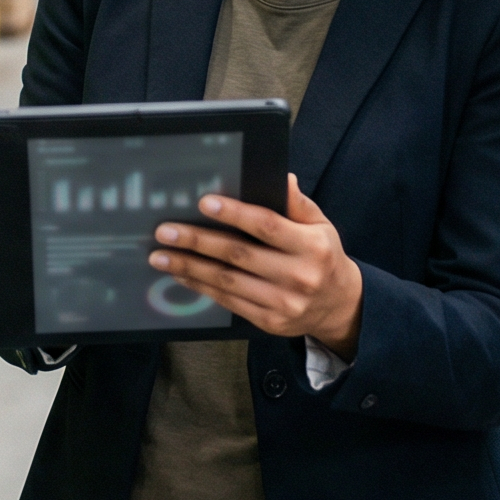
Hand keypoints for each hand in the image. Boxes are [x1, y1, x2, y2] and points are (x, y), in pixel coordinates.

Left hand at [148, 174, 362, 356]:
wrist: (338, 306)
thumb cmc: (323, 257)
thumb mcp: (321, 226)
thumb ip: (298, 204)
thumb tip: (282, 178)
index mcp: (312, 247)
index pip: (268, 226)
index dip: (235, 214)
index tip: (205, 202)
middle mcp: (298, 276)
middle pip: (239, 255)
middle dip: (198, 242)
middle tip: (166, 231)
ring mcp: (283, 303)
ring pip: (227, 281)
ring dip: (190, 267)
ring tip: (161, 256)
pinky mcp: (269, 321)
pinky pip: (229, 302)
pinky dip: (202, 287)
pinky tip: (182, 275)